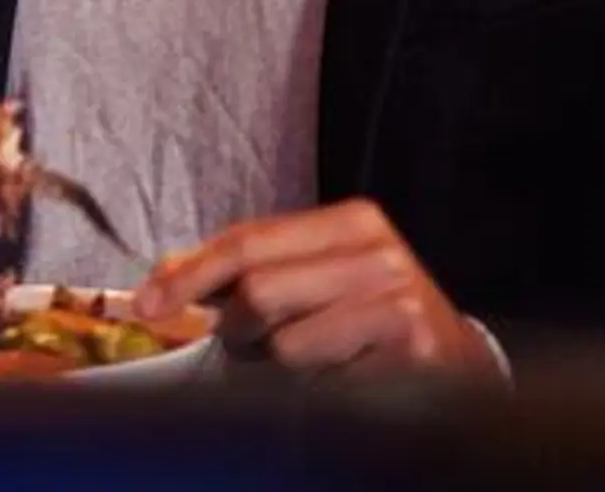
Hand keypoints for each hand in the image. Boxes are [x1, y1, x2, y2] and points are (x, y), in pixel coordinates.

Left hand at [135, 199, 495, 373]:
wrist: (459, 366)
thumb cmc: (368, 321)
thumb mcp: (313, 278)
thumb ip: (249, 269)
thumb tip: (165, 277)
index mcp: (351, 221)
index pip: (247, 241)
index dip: (188, 273)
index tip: (146, 301)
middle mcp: (379, 251)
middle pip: (258, 287)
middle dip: (233, 324)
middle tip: (238, 341)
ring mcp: (400, 299)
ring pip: (285, 339)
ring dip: (275, 360)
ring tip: (306, 358)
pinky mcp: (410, 349)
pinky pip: (322, 374)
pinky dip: (315, 383)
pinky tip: (342, 374)